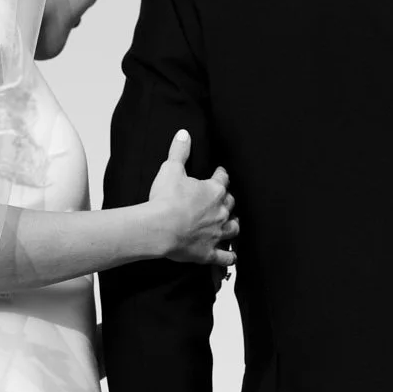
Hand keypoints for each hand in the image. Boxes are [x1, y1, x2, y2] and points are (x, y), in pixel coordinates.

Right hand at [147, 131, 237, 267]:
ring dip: (233, 226)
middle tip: (223, 199)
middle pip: (230, 204)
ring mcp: (217, 233)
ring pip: (233, 229)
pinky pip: (225, 257)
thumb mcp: (171, 169)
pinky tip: (232, 257)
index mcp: (214, 191)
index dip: (221, 175)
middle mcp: (221, 212)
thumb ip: (179, 151)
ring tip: (232, 225)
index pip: (223, 179)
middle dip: (228, 201)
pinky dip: (229, 257)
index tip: (219, 173)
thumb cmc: (165, 199)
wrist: (159, 228)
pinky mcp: (209, 252)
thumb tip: (184, 134)